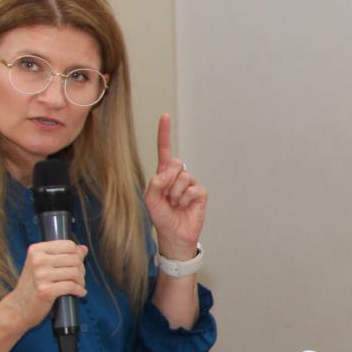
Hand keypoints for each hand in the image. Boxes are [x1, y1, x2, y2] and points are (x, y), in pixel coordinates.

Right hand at [5, 239, 88, 331]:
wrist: (19, 306)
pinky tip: (80, 293)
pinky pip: (72, 286)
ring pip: (75, 273)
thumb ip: (62, 255)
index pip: (69, 245)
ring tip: (79, 286)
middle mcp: (38, 260)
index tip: (76, 264)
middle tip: (78, 278)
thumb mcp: (43, 265)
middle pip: (75, 259)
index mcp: (36, 250)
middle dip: (81, 270)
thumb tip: (83, 248)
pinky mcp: (46, 291)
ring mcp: (41, 276)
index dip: (78, 255)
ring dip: (81, 281)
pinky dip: (79, 290)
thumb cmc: (33, 284)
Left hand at [145, 114, 206, 261]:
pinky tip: (185, 206)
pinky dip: (186, 199)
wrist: (175, 235)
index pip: (164, 150)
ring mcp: (190, 184)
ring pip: (183, 177)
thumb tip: (169, 173)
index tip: (165, 116)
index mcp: (164, 175)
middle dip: (168, 180)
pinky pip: (193, 189)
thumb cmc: (161, 217)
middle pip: (175, 163)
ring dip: (176, 194)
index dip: (164, 134)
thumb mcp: (150, 199)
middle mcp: (178, 176)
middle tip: (167, 197)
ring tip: (175, 204)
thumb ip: (156, 183)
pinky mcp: (201, 193)